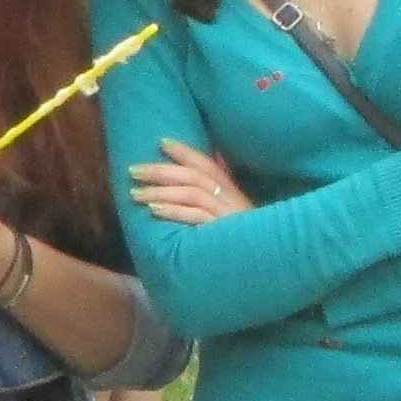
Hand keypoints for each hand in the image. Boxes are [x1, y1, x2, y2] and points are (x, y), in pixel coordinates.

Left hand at [129, 139, 253, 226]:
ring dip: (161, 191)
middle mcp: (229, 197)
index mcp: (231, 190)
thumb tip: (200, 175)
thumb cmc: (244, 236)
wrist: (266, 258)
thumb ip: (218, 194)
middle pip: (192, 176)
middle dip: (161, 171)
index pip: (206, 164)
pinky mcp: (221, 232)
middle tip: (133, 171)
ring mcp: (226, 213)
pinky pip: (195, 217)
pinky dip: (173, 211)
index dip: (185, 151)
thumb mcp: (234, 212)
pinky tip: (154, 210)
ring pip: (191, 194)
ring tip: (136, 193)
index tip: (161, 142)